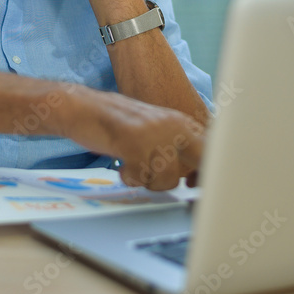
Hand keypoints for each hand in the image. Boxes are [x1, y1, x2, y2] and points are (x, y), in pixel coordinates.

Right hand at [68, 88, 205, 190]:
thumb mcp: (153, 128)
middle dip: (192, 179)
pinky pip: (143, 178)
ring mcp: (155, 134)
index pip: (210, 147)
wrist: (82, 108)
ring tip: (135, 168)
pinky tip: (123, 168)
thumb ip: (175, 145)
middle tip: (176, 185)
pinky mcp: (135, 144)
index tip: (193, 183)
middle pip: (203, 160)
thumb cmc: (116, 123)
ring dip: (150, 181)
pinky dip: (131, 178)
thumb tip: (197, 175)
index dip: (206, 171)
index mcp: (179, 121)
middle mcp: (172, 125)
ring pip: (169, 179)